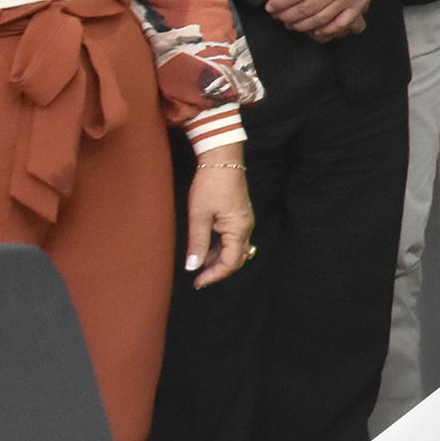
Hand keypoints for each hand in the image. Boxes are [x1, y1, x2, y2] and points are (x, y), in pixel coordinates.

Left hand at [184, 151, 256, 286]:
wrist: (222, 159)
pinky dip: (222, 249)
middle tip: (199, 279)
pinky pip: (234, 240)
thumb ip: (197, 243)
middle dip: (218, 271)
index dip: (213, 276)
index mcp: (238, 229)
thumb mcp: (199, 216)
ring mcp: (245, 221)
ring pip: (236, 250)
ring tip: (200, 265)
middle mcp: (246, 227)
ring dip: (219, 260)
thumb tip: (193, 267)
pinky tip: (207, 249)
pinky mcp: (240, 215)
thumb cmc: (210, 184)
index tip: (196, 282)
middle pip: (237, 259)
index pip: (230, 263)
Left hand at [264, 0, 403, 38]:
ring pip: (322, 18)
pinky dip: (328, 30)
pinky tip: (316, 31)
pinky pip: (343, 23)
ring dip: (304, 25)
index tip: (270, 6)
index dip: (281, 1)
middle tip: (277, 17)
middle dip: (288, 15)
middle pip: (308, 7)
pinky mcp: (360, 3)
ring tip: (291, 24)